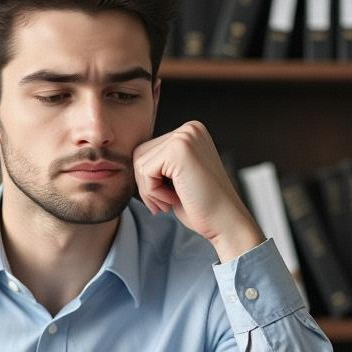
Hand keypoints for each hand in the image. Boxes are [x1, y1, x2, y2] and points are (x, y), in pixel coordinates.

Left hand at [132, 120, 263, 261]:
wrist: (226, 222)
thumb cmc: (200, 206)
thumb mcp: (175, 178)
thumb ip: (158, 163)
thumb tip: (125, 159)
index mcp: (190, 132)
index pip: (147, 150)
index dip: (149, 180)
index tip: (167, 198)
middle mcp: (190, 128)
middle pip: (140, 153)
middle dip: (146, 184)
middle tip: (164, 204)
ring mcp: (186, 136)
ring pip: (140, 162)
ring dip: (149, 190)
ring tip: (170, 202)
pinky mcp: (180, 149)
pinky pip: (145, 171)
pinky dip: (153, 192)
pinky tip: (174, 200)